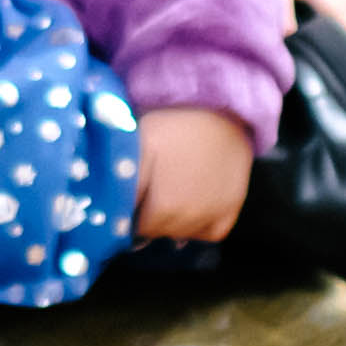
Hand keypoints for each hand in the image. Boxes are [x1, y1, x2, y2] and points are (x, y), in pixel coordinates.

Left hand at [133, 105, 255, 244]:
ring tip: (170, 191)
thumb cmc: (173, 125)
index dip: (130, 213)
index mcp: (164, 207)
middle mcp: (191, 218)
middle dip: (150, 217)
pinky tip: (192, 204)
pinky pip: (211, 233)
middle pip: (160, 233)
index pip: (137, 229)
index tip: (131, 196)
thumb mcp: (138, 145)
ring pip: (183, 234)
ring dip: (172, 222)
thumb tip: (113, 214)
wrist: (220, 111)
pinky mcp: (231, 209)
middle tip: (150, 189)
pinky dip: (199, 225)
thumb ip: (124, 181)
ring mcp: (213, 215)